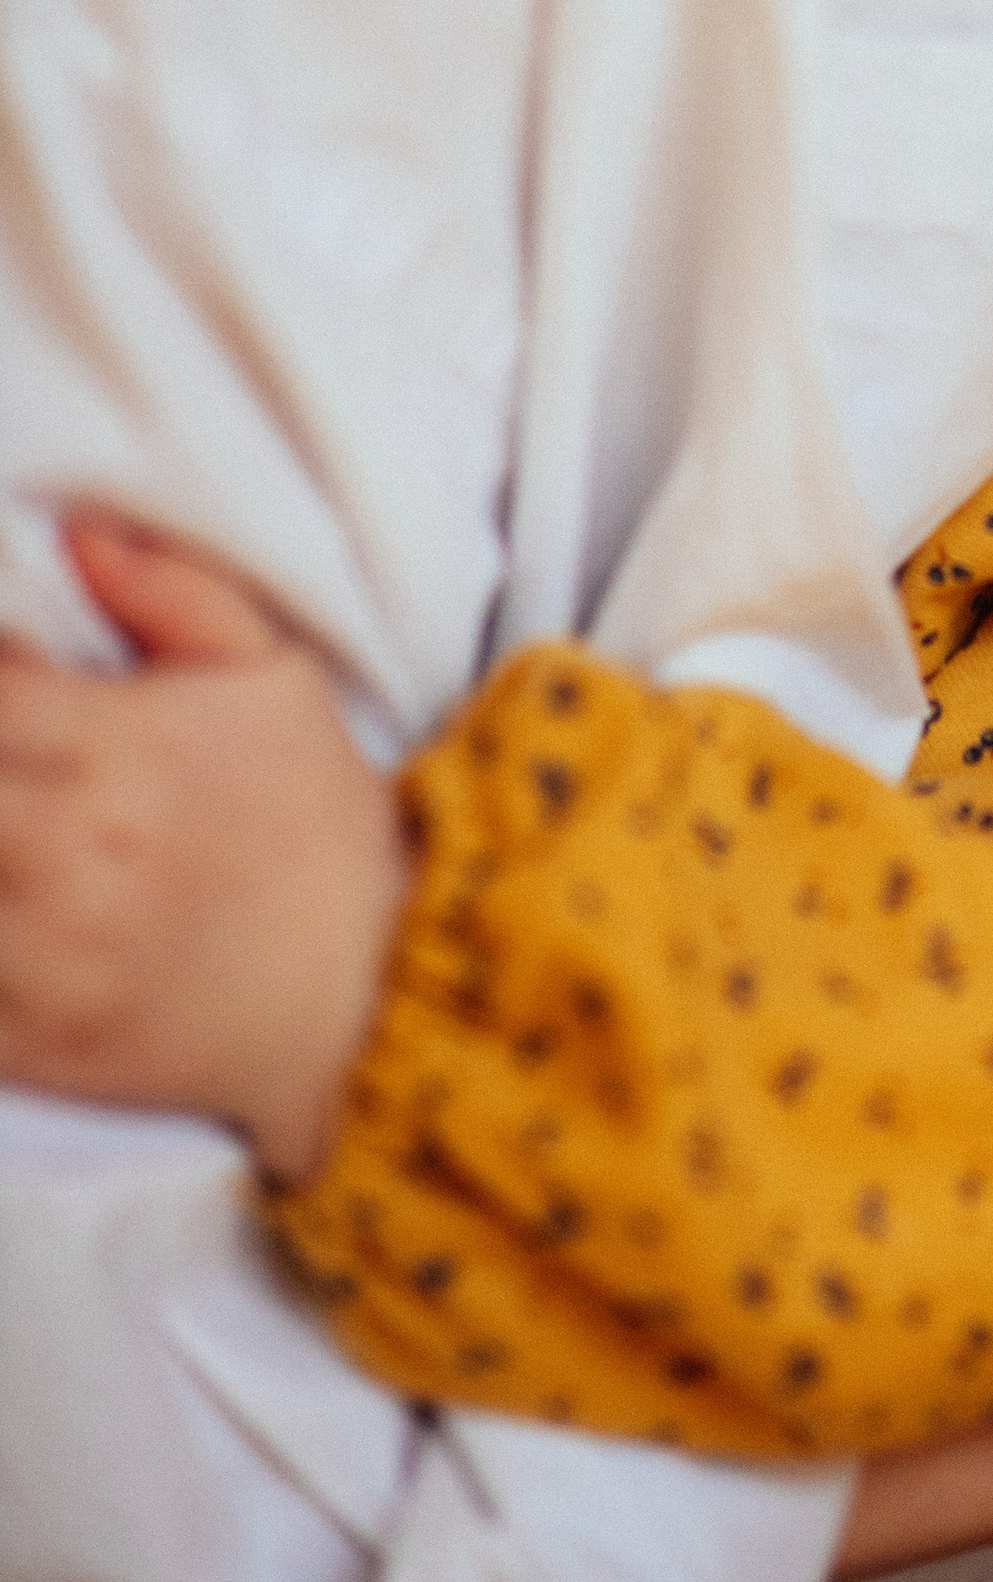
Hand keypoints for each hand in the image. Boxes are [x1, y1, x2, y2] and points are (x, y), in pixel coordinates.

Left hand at [0, 518, 407, 1179]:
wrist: (369, 978)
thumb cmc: (314, 815)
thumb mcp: (275, 673)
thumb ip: (173, 592)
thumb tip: (78, 540)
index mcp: (116, 747)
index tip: (18, 684)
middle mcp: (67, 848)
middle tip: (24, 766)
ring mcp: (43, 956)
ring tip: (25, 830)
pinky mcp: (34, 1041)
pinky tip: (20, 906)